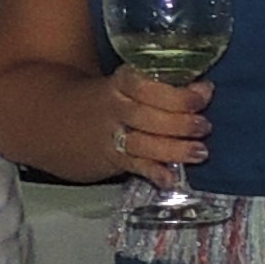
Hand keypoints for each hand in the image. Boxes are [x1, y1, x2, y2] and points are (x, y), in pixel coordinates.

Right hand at [107, 68, 209, 189]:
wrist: (60, 121)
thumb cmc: (113, 99)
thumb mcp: (128, 84)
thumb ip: (165, 86)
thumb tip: (204, 87)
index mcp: (119, 84)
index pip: (143, 85)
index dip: (174, 92)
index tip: (203, 92)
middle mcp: (114, 109)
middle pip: (144, 116)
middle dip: (179, 122)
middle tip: (204, 126)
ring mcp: (110, 135)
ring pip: (140, 143)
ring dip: (173, 149)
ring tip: (200, 152)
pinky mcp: (112, 159)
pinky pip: (134, 166)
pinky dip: (154, 173)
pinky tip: (171, 179)